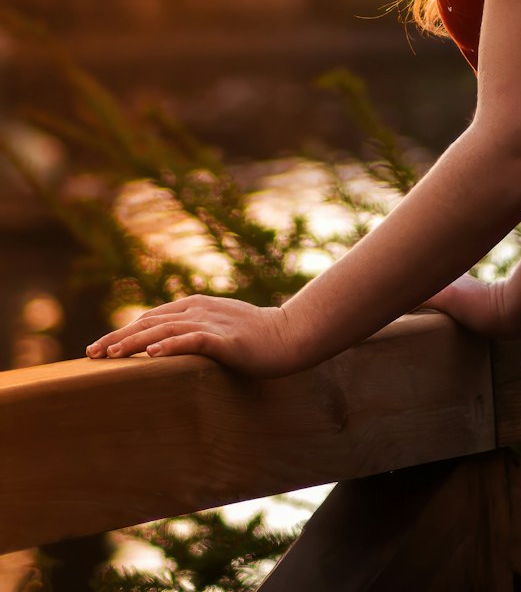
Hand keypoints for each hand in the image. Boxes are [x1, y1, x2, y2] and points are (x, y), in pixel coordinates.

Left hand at [86, 296, 300, 377]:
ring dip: (134, 342)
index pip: (150, 317)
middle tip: (91, 354)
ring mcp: (212, 322)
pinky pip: (193, 340)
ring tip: (110, 355)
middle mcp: (198, 309)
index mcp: (195, 306)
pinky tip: (153, 353)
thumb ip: (194, 329)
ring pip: (164, 330)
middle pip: (149, 321)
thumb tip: (164, 344)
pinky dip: (171, 345)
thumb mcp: (218, 327)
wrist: (289, 335)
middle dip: (117, 338)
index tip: (99, 348)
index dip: (122, 331)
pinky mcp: (225, 339)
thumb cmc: (254, 336)